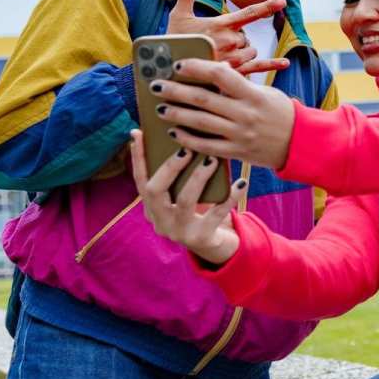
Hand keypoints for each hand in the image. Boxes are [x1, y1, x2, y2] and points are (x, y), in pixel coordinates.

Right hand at [129, 130, 241, 265]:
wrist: (213, 246)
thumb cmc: (197, 211)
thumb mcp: (182, 195)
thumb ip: (177, 176)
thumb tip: (182, 139)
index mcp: (152, 208)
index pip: (140, 179)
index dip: (137, 157)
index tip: (138, 132)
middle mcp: (160, 221)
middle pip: (155, 191)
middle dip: (169, 167)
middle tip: (187, 149)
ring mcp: (179, 232)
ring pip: (185, 201)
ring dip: (198, 177)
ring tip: (212, 160)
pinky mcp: (201, 238)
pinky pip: (217, 213)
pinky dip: (230, 196)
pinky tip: (241, 182)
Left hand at [149, 58, 295, 169]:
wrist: (299, 143)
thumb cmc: (279, 112)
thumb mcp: (264, 92)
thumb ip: (238, 84)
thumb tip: (212, 69)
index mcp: (253, 94)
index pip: (220, 74)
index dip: (197, 67)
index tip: (178, 64)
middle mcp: (245, 114)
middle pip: (203, 99)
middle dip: (176, 91)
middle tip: (157, 85)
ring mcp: (240, 135)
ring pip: (200, 123)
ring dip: (177, 114)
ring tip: (160, 108)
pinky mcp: (236, 152)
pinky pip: (207, 146)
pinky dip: (188, 139)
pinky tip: (175, 132)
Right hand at [167, 0, 289, 76]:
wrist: (167, 69)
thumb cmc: (173, 42)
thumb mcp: (178, 15)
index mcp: (220, 25)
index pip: (248, 13)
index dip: (267, 6)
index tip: (282, 1)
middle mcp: (230, 41)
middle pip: (246, 36)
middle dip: (237, 39)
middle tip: (216, 44)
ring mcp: (233, 58)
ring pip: (251, 50)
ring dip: (243, 51)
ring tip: (222, 55)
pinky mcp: (234, 73)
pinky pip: (257, 67)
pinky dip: (271, 64)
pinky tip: (285, 63)